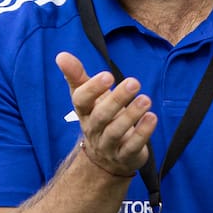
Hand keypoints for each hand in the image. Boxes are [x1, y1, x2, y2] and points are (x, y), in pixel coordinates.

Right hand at [55, 52, 156, 176]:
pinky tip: (152, 117)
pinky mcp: (125, 156)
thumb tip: (61, 55)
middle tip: (134, 82)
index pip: (81, 101)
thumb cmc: (98, 116)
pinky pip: (132, 146)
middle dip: (117, 99)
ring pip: (116, 132)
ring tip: (146, 99)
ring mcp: (108, 145)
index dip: (92, 89)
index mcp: (83, 112)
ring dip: (131, 115)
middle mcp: (93, 129)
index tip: (108, 75)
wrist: (106, 157)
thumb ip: (76, 75)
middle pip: (101, 116)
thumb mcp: (87, 96)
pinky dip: (143, 132)